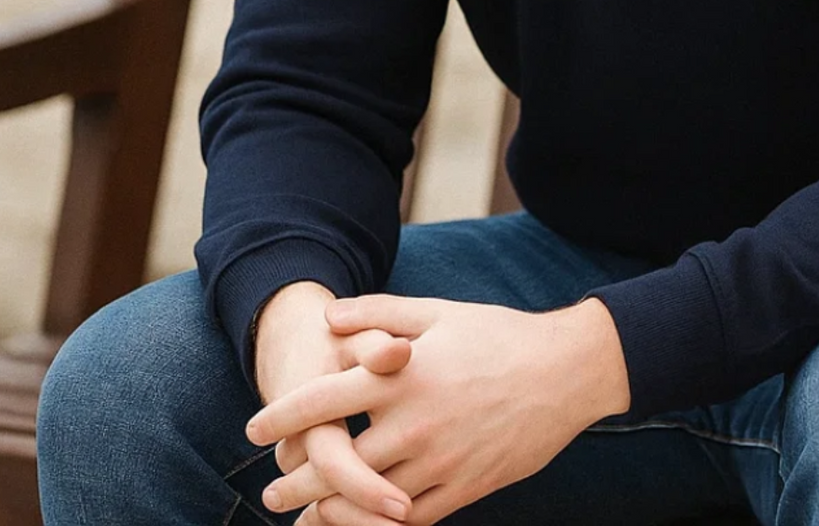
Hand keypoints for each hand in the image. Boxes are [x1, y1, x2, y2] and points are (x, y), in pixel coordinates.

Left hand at [246, 295, 630, 524]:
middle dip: (294, 480)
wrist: (564, 373)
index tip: (253, 431)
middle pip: (334, 462)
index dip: (281, 417)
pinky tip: (358, 525)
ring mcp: (437, 462)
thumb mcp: (439, 313)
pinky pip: (405, 520)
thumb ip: (379, 314)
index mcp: (403, 376)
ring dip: (327, 512)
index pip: (323, 400)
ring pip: (364, 500)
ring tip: (305, 516)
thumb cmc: (499, 335)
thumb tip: (327, 317)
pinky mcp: (461, 489)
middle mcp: (413, 422)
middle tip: (272, 491)